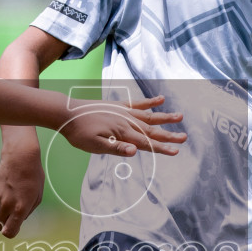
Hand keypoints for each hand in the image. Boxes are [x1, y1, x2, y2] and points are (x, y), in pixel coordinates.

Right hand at [0, 145, 45, 237]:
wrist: (20, 157)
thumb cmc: (33, 177)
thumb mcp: (37, 197)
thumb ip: (27, 211)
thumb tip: (18, 219)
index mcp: (20, 209)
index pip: (9, 231)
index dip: (9, 233)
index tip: (11, 230)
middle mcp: (6, 205)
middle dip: (4, 223)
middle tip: (10, 215)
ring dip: (5, 205)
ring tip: (14, 190)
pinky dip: (1, 194)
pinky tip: (8, 183)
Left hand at [55, 95, 185, 157]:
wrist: (66, 113)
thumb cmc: (79, 132)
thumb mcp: (95, 145)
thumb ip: (116, 148)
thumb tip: (135, 151)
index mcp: (122, 132)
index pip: (146, 143)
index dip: (162, 148)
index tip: (176, 151)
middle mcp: (126, 121)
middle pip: (152, 130)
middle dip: (169, 135)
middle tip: (184, 138)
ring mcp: (123, 112)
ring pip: (149, 116)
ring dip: (165, 118)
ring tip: (180, 117)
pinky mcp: (118, 106)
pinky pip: (138, 103)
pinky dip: (150, 102)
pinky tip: (160, 99)